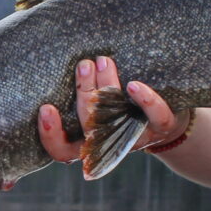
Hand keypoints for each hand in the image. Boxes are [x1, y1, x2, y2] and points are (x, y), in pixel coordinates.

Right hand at [38, 56, 191, 165]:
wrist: (164, 121)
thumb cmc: (119, 111)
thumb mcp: (94, 108)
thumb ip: (78, 95)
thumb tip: (56, 61)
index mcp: (87, 144)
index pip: (62, 150)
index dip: (50, 134)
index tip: (46, 108)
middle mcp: (109, 144)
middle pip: (89, 126)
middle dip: (85, 93)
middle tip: (84, 65)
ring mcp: (136, 137)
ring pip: (117, 117)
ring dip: (107, 86)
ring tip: (103, 60)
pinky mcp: (161, 126)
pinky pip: (155, 115)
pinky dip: (145, 99)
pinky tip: (134, 85)